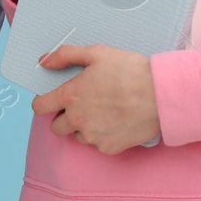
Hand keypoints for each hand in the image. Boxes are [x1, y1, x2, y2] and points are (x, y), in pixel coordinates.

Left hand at [30, 44, 160, 154]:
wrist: (160, 95)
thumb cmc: (130, 71)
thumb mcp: (96, 53)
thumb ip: (65, 55)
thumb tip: (44, 61)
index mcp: (71, 96)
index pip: (40, 107)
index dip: (44, 102)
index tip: (51, 99)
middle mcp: (77, 119)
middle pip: (55, 127)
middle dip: (64, 117)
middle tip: (82, 105)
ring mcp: (93, 136)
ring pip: (77, 136)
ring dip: (83, 127)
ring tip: (103, 111)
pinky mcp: (109, 148)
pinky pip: (97, 144)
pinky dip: (103, 135)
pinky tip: (116, 121)